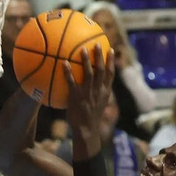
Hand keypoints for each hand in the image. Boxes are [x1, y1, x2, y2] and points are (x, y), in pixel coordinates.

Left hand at [64, 45, 117, 159]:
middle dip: (100, 56)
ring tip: (83, 49)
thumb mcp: (98, 106)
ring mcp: (88, 94)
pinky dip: (68, 72)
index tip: (111, 50)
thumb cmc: (90, 119)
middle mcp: (98, 91)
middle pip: (101, 70)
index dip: (111, 62)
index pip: (111, 75)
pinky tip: (63, 62)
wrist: (86, 131)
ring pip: (89, 74)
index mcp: (105, 93)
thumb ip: (96, 94)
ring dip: (86, 60)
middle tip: (97, 44)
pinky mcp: (77, 97)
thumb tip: (92, 86)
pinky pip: (72, 82)